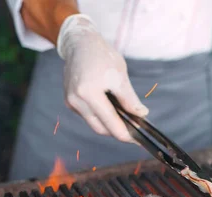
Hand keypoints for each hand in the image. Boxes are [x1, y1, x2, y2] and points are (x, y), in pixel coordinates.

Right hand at [57, 14, 147, 142]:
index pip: (111, 124)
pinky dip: (101, 116)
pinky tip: (112, 110)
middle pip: (101, 129)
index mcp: (89, 93)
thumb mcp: (120, 76)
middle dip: (118, 132)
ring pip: (94, 124)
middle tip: (135, 130)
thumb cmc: (102, 56)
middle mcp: (76, 100)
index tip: (138, 139)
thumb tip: (141, 115)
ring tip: (126, 120)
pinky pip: (88, 116)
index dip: (126, 135)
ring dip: (109, 124)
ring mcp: (70, 101)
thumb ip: (130, 100)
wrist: (80, 43)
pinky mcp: (70, 101)